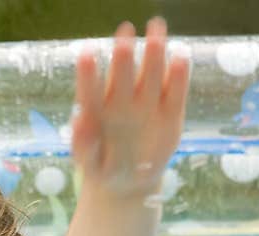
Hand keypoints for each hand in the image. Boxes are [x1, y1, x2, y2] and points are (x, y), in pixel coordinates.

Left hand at [72, 17, 189, 198]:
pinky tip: (181, 57)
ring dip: (154, 52)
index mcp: (96, 109)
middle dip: (123, 55)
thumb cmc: (103, 168)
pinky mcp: (171, 111)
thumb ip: (84, 145)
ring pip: (151, 73)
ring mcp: (147, 103)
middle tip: (125, 37)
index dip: (88, 72)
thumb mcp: (90, 164)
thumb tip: (77, 123)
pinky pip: (175, 91)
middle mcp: (121, 99)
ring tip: (157, 29)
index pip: (90, 88)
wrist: (130, 182)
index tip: (87, 53)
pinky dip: (179, 76)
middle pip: (122, 73)